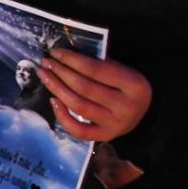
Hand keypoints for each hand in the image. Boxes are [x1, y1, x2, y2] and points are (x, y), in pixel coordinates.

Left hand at [37, 50, 151, 141]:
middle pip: (84, 88)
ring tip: (44, 76)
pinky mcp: (105, 136)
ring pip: (78, 106)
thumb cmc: (127, 87)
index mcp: (134, 85)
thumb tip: (64, 57)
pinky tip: (53, 100)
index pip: (95, 69)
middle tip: (45, 63)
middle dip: (60, 73)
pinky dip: (62, 116)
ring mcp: (116, 124)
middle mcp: (126, 106)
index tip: (55, 52)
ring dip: (57, 89)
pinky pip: (78, 130)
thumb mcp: (122, 71)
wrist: (142, 112)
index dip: (71, 60)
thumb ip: (100, 65)